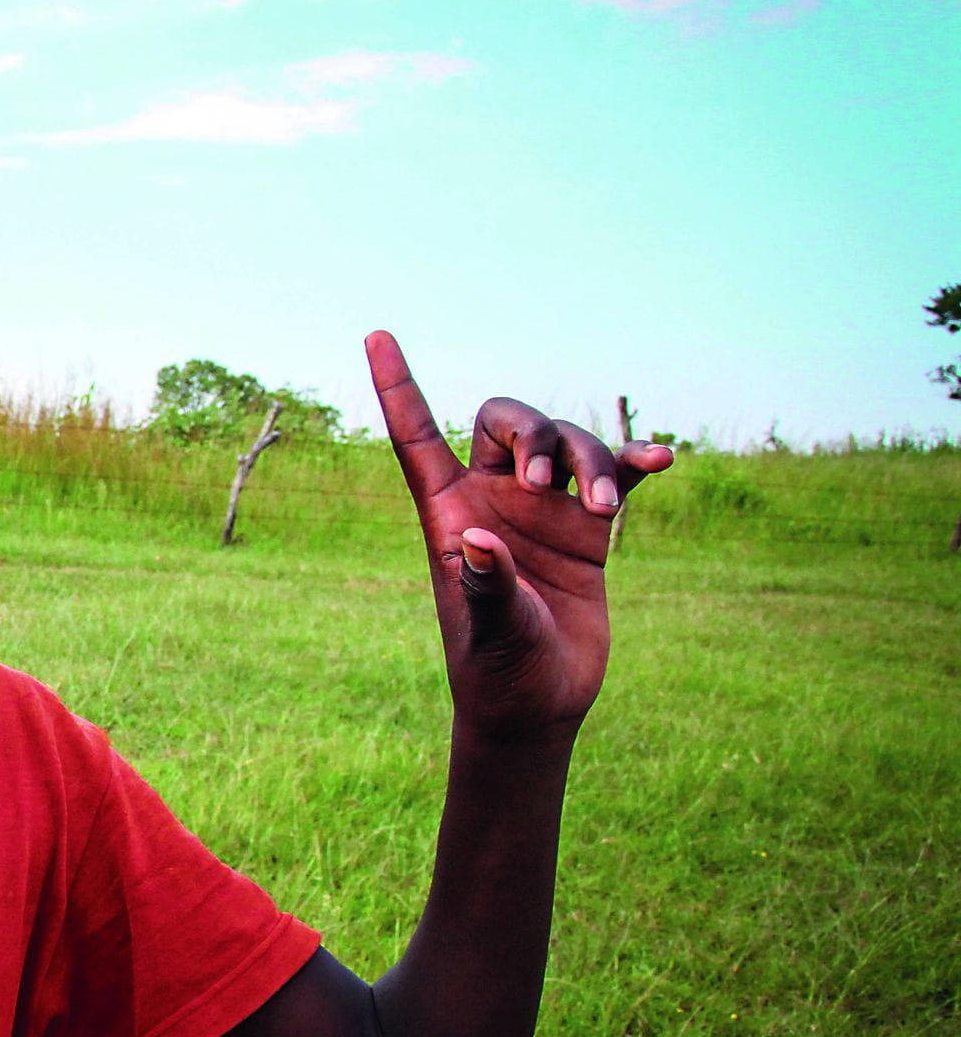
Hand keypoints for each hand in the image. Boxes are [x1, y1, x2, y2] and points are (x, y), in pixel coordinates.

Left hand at [367, 331, 671, 737]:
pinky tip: (659, 460)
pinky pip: (613, 477)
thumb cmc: (498, 670)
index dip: (397, 386)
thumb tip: (478, 543)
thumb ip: (486, 587)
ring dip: (594, 461)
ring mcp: (541, 510)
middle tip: (548, 485)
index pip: (417, 436)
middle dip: (534, 432)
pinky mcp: (586, 529)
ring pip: (566, 446)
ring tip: (607, 510)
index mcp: (449, 513)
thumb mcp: (492, 632)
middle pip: (507, 424)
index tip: (376, 335)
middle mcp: (492, 500)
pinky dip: (634, 463)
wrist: (539, 701)